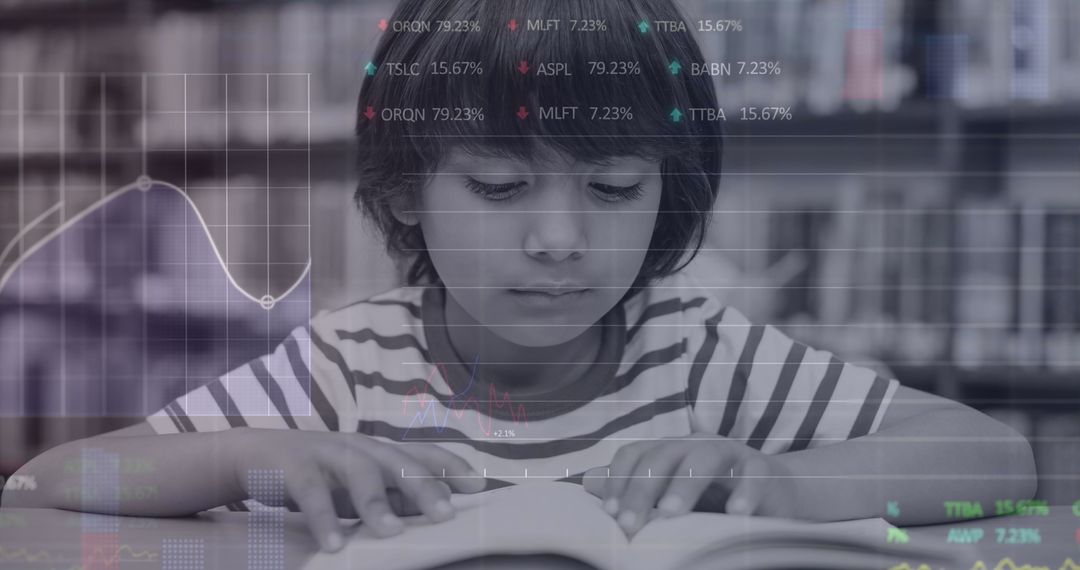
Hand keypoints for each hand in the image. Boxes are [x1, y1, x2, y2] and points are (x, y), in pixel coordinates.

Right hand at [227, 428, 484, 551]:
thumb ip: (391, 495)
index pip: (420, 453)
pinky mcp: (294, 466)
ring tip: (394, 531)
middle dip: (424, 485)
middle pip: (397, 461)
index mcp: (377, 450)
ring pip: (359, 471)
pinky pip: (311, 493)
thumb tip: (434, 513)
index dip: (450, 466)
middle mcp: (358, 446)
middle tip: (446, 513)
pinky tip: (334, 544)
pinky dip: (323, 518)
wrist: (254, 455)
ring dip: (377, 501)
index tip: (478, 485)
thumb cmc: (318, 474)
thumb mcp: (357, 484)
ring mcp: (327, 452)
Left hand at [582, 434, 796, 534]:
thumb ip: (636, 487)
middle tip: (630, 524)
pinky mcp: (763, 469)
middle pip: (663, 456)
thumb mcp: (672, 493)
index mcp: (671, 449)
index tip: (611, 514)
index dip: (620, 480)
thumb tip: (590, 484)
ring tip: (669, 514)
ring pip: (704, 459)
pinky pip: (754, 476)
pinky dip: (745, 494)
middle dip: (642, 489)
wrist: (776, 492)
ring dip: (684, 485)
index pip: (635, 454)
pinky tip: (735, 515)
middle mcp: (696, 445)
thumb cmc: (716, 496)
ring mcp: (731, 453)